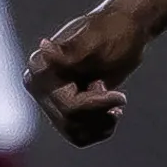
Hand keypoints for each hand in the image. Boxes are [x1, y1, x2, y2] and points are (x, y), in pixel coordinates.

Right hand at [25, 2, 151, 145]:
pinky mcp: (63, 109)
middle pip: (71, 122)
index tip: (117, 93)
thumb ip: (71, 50)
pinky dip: (99, 129)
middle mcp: (39, 85)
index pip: (69, 106)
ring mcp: (50, 98)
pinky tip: (111, 112)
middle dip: (100, 112)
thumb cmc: (114, 30)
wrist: (127, 30)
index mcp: (40, 67)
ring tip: (113, 101)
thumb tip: (44, 48)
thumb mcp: (96, 40)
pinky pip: (78, 136)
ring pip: (74, 132)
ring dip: (101, 123)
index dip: (97, 104)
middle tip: (115, 94)